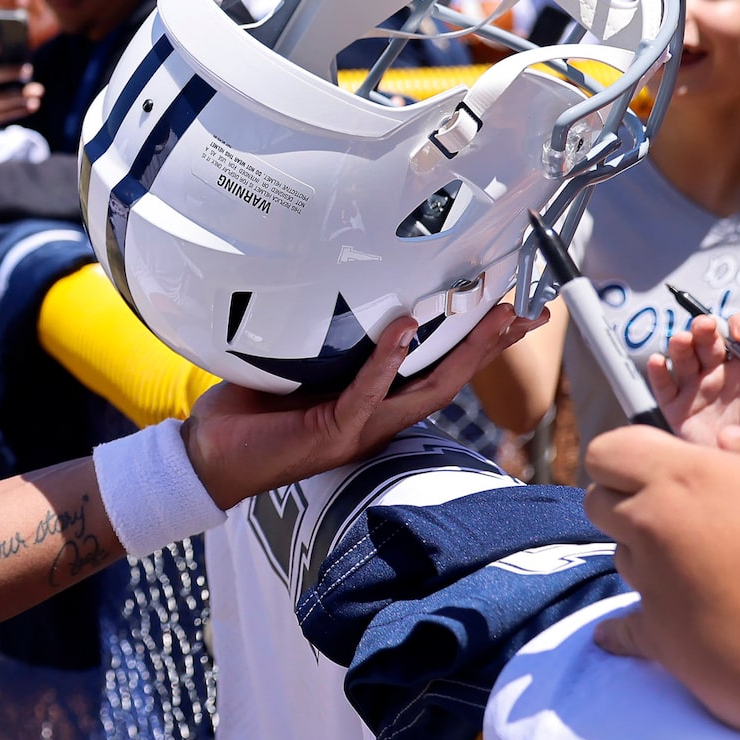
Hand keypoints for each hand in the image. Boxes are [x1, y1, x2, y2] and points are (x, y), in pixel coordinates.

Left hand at [182, 302, 536, 507]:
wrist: (209, 459)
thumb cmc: (250, 413)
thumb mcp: (298, 365)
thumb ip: (327, 335)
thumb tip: (340, 281)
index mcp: (375, 402)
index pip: (438, 368)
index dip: (477, 343)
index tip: (511, 309)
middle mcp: (378, 419)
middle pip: (452, 379)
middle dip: (493, 347)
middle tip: (530, 312)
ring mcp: (360, 429)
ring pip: (427, 391)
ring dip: (464, 354)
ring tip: (494, 317)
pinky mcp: (333, 432)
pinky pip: (368, 393)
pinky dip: (387, 360)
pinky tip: (406, 328)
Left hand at [584, 428, 739, 738]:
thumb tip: (725, 444)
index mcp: (682, 477)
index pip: (607, 452)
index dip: (627, 457)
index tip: (660, 468)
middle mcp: (651, 527)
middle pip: (600, 503)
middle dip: (626, 501)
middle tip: (680, 514)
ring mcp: (650, 586)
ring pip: (621, 559)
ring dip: (646, 556)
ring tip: (702, 569)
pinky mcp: (658, 640)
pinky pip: (620, 629)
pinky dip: (622, 629)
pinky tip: (629, 628)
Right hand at [644, 311, 739, 442]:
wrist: (738, 475)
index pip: (739, 334)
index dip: (739, 326)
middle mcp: (717, 371)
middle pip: (707, 339)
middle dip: (705, 328)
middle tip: (705, 327)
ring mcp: (694, 387)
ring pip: (683, 356)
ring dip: (681, 344)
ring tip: (682, 341)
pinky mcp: (674, 405)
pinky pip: (662, 384)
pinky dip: (657, 370)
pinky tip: (658, 362)